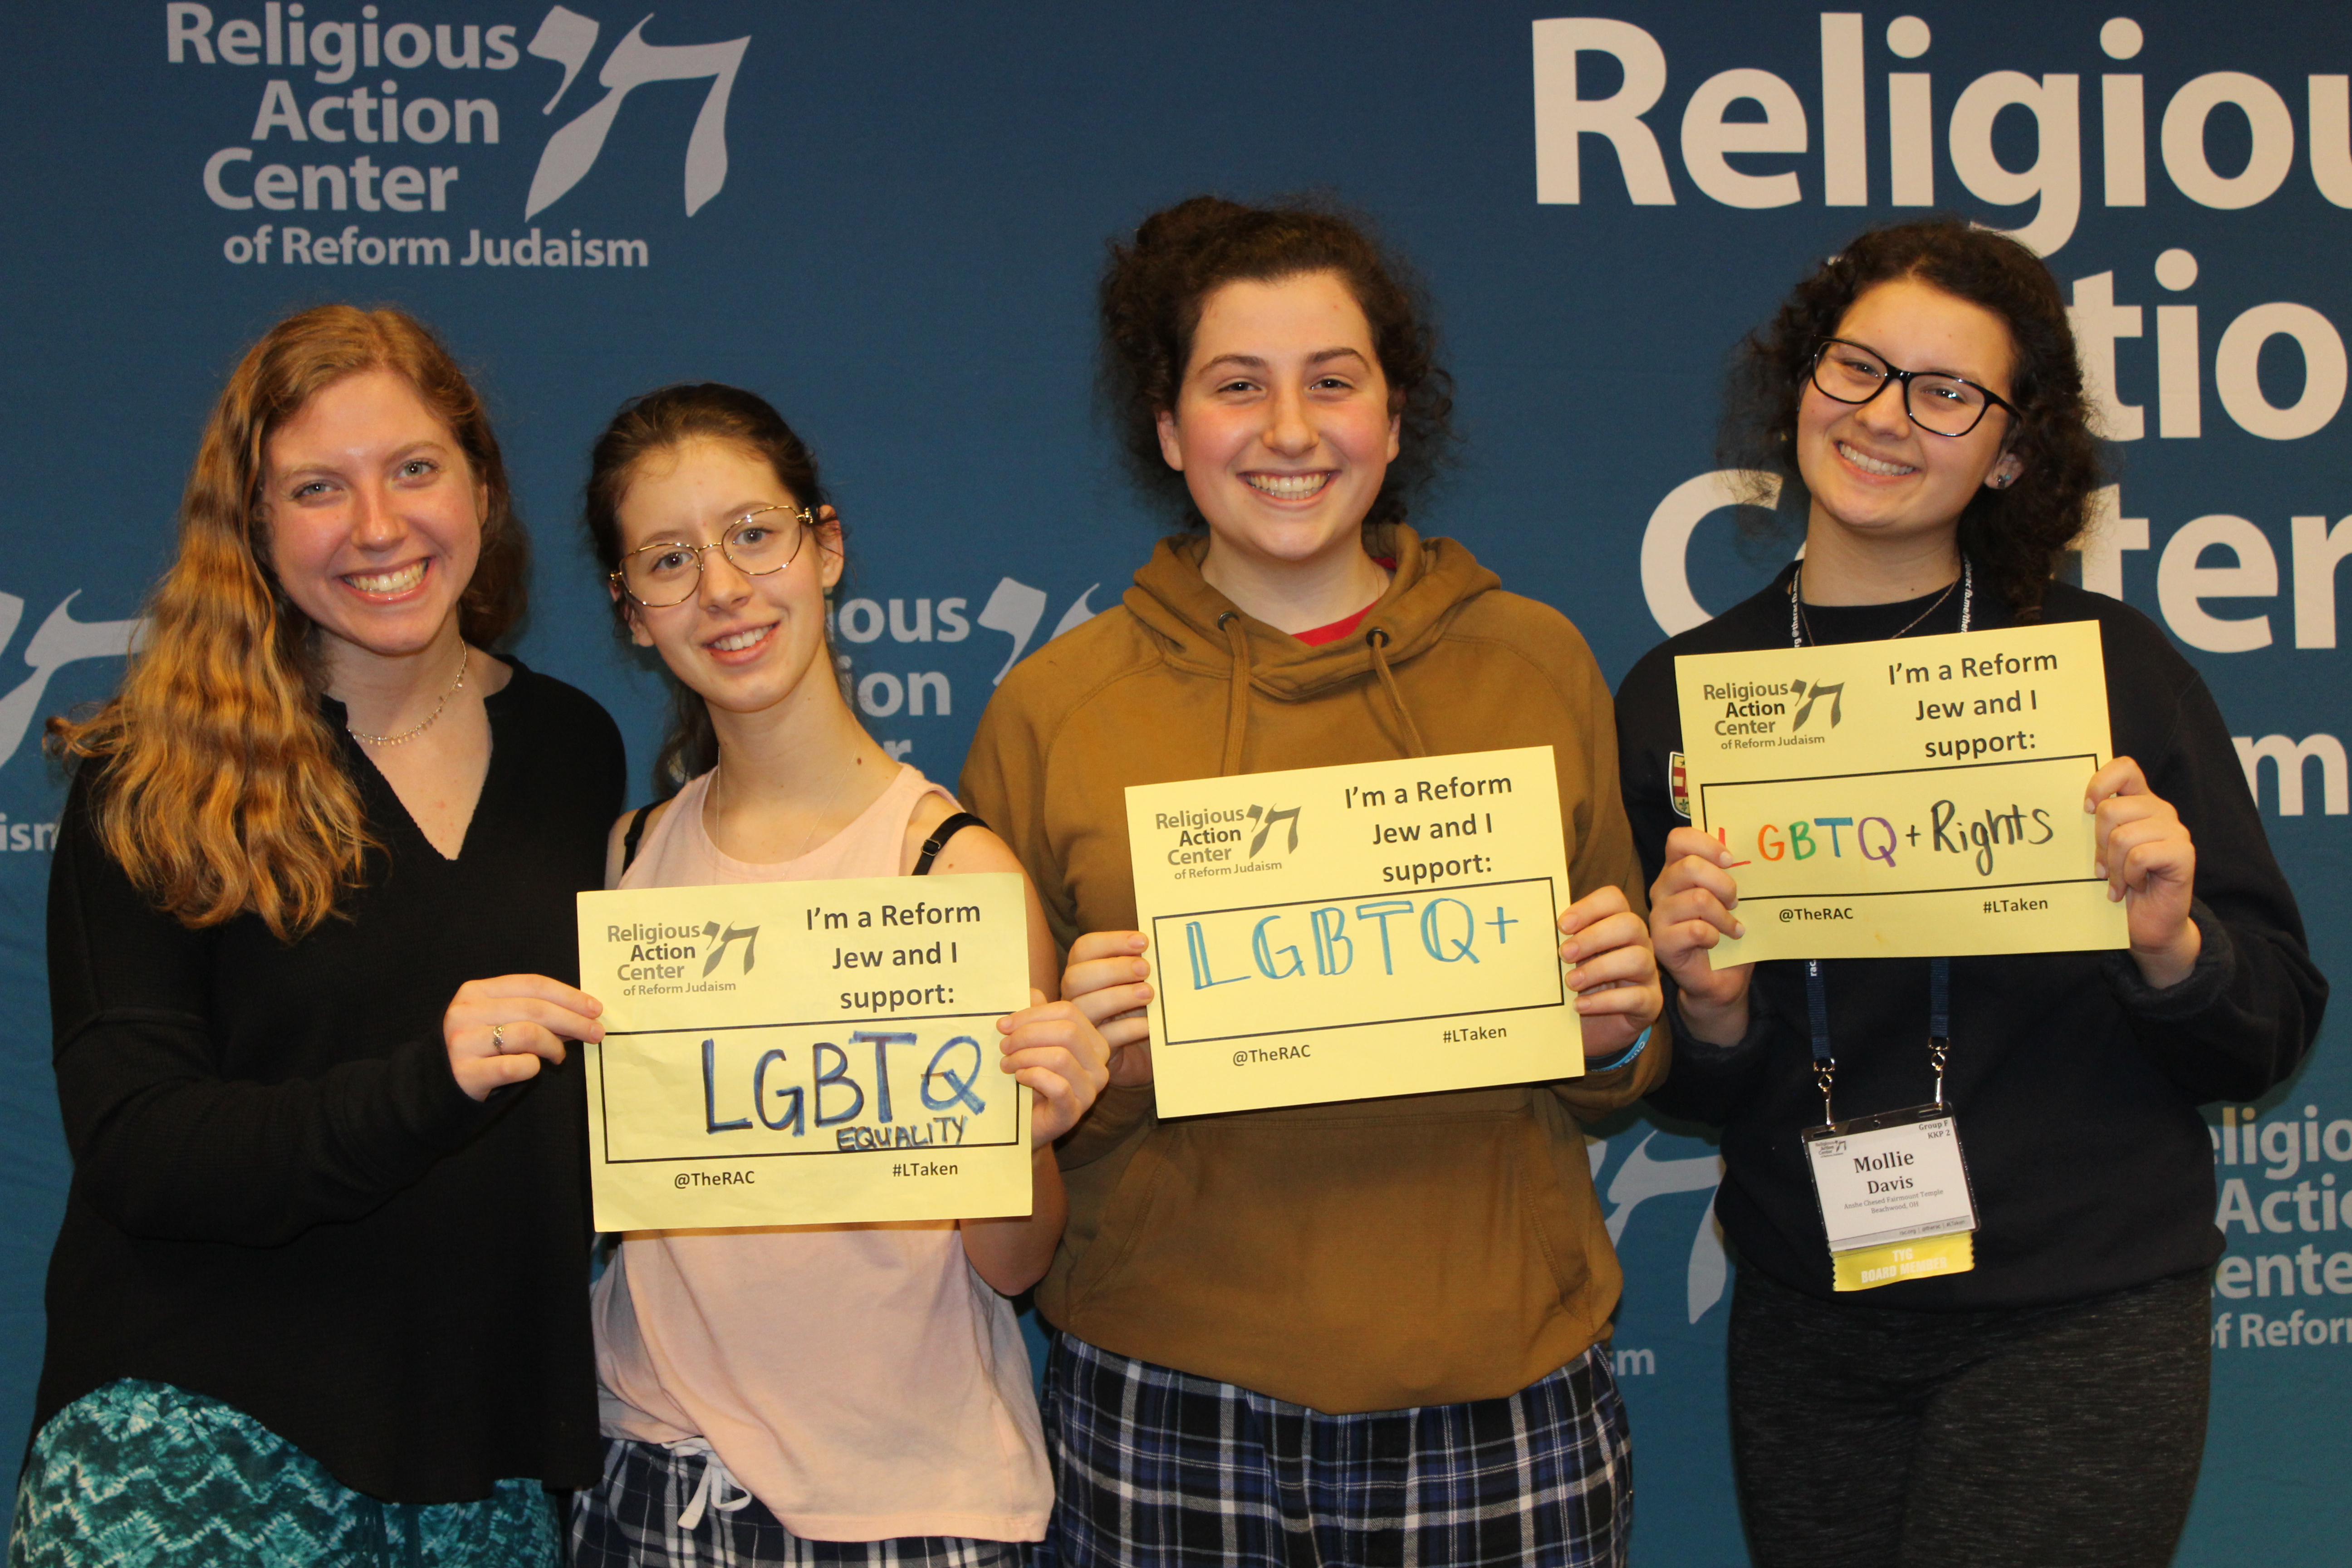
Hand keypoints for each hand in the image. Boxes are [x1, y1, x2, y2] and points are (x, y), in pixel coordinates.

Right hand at [444, 975, 604, 1101]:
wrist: (436, 1085)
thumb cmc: (478, 1048)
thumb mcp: (499, 1020)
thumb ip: (532, 1013)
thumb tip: (581, 1014)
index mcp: (476, 991)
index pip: (532, 984)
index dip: (568, 995)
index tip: (595, 1008)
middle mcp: (466, 1012)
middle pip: (535, 1009)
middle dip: (573, 1020)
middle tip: (596, 1033)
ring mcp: (463, 1042)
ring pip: (528, 1034)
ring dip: (554, 1045)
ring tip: (559, 1056)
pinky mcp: (466, 1072)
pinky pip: (517, 1066)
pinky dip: (534, 1066)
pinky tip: (536, 1068)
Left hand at [998, 988, 1112, 1144]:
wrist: (1023, 1124)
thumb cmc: (1028, 1080)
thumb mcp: (1030, 1044)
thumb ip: (1033, 1018)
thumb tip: (1031, 992)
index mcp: (1092, 1041)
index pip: (1068, 1012)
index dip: (1032, 1014)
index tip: (1004, 1024)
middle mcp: (1099, 1064)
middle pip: (1068, 1031)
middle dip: (1027, 1034)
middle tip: (1003, 1046)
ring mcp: (1090, 1090)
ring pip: (1061, 1057)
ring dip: (1025, 1057)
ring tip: (1006, 1064)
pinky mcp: (1075, 1112)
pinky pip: (1057, 1086)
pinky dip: (1032, 1076)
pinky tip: (1019, 1078)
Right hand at [1062, 930, 1154, 1087]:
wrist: (1143, 1053)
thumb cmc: (1140, 1010)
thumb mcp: (1141, 984)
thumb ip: (1142, 965)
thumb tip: (1161, 947)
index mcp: (1083, 972)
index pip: (1084, 948)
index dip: (1112, 941)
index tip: (1143, 941)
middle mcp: (1074, 996)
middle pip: (1077, 976)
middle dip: (1113, 968)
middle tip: (1145, 969)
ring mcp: (1081, 1024)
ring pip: (1083, 1007)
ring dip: (1119, 996)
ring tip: (1149, 994)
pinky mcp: (1095, 1051)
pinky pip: (1105, 1037)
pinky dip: (1129, 1027)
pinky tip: (1150, 1023)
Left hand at [1557, 884, 1662, 1062]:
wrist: (1593, 1026)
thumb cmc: (1579, 985)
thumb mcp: (1569, 961)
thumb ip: (1562, 943)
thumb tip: (1534, 929)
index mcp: (1616, 925)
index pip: (1613, 900)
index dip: (1589, 908)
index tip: (1562, 925)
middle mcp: (1638, 944)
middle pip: (1630, 924)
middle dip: (1594, 937)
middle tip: (1564, 954)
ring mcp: (1648, 973)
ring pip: (1637, 959)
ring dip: (1599, 969)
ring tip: (1571, 982)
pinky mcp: (1650, 1003)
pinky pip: (1636, 997)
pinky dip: (1605, 1001)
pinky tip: (1580, 1005)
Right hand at [1648, 826, 1754, 1044]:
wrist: (1720, 979)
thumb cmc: (1727, 934)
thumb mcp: (1732, 898)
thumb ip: (1731, 875)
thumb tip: (1752, 853)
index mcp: (1676, 872)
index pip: (1678, 839)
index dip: (1706, 844)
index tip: (1731, 860)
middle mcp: (1662, 890)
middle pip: (1689, 867)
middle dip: (1723, 883)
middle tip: (1735, 901)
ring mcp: (1659, 917)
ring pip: (1697, 898)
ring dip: (1724, 915)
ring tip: (1733, 927)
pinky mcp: (1663, 943)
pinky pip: (1695, 929)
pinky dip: (1716, 935)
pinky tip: (1720, 941)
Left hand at [2087, 757, 2199, 986]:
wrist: (2147, 923)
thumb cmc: (2118, 885)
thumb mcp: (2099, 850)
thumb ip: (2093, 826)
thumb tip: (2064, 810)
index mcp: (2139, 802)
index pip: (2124, 768)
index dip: (2100, 783)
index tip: (2085, 810)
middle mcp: (2159, 811)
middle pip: (2111, 809)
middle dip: (2098, 844)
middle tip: (2103, 867)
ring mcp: (2175, 831)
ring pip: (2123, 836)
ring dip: (2113, 866)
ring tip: (2118, 880)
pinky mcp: (2183, 853)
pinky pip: (2140, 855)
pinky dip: (2129, 875)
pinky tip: (2134, 886)